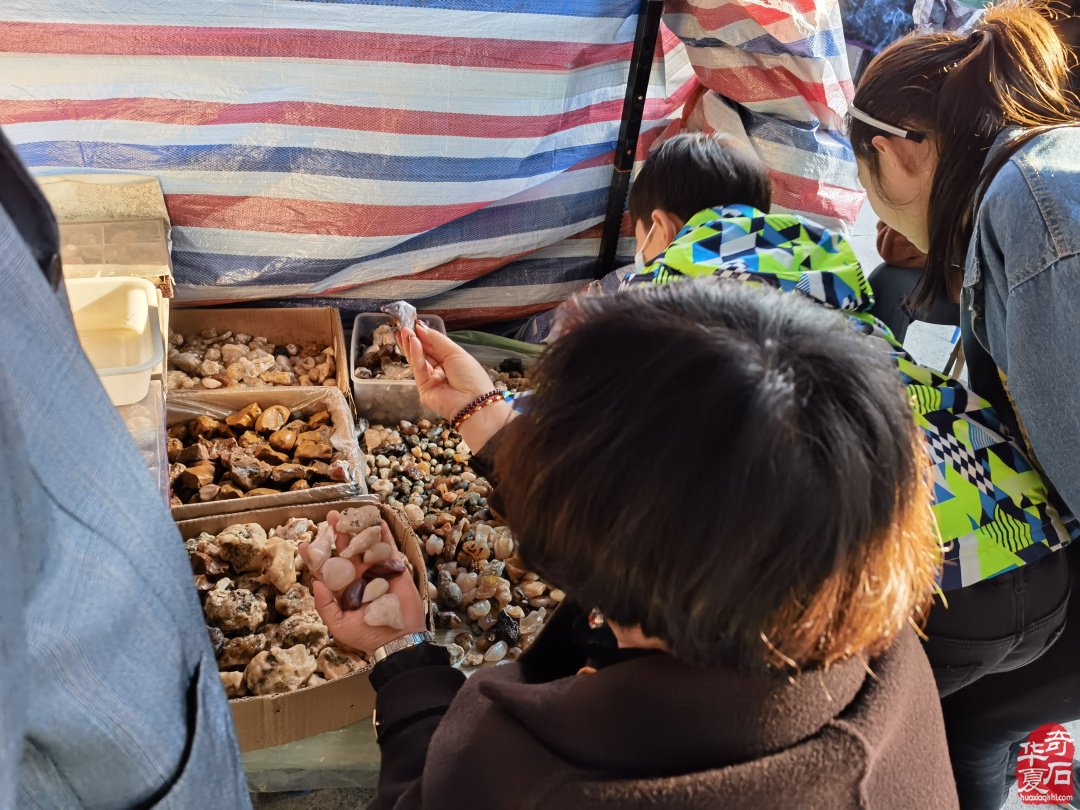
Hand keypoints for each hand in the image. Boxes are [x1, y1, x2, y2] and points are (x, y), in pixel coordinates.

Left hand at [299, 512, 426, 654]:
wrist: (398, 640)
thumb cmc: (367, 636)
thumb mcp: (340, 625)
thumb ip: (326, 605)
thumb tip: (316, 582)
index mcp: (342, 588)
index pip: (326, 569)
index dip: (315, 557)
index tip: (303, 545)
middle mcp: (357, 576)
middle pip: (345, 550)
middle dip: (337, 533)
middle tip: (330, 517)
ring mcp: (376, 570)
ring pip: (365, 545)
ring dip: (358, 529)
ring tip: (349, 513)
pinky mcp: (394, 568)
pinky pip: (388, 548)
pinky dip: (384, 534)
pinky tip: (378, 519)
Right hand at [395, 323, 492, 419]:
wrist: (474, 403)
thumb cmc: (471, 375)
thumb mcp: (456, 352)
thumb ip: (437, 340)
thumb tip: (420, 328)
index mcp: (451, 361)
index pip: (434, 346)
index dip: (424, 335)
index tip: (412, 323)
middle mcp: (440, 370)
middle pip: (423, 353)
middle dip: (413, 339)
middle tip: (402, 326)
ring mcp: (431, 380)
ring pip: (418, 360)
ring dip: (410, 345)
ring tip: (402, 331)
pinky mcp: (423, 389)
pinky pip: (418, 370)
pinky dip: (415, 355)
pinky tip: (412, 342)